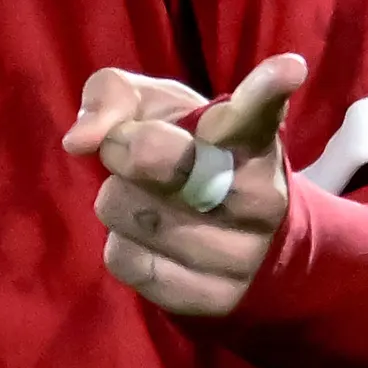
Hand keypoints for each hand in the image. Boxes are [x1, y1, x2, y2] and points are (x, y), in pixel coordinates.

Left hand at [63, 53, 307, 320]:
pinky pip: (124, 260)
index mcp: (252, 139)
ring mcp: (239, 254)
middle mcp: (258, 196)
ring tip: (150, 198)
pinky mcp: (211, 299)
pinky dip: (121, 243)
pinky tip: (152, 239)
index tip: (287, 68)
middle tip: (129, 148)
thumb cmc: (192, 156)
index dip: (267, 87)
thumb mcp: (162, 110)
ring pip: (123, 209)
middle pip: (155, 157)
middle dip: (124, 147)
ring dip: (118, 198)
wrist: (243, 248)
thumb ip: (116, 96)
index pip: (258, 111)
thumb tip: (80, 140)